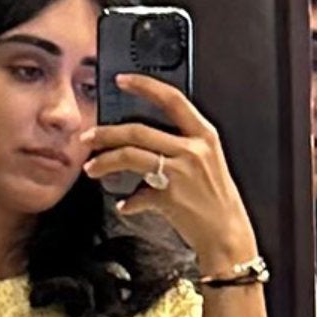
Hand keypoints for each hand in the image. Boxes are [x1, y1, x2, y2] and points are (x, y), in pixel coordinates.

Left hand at [80, 76, 257, 272]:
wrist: (227, 235)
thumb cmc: (216, 200)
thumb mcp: (208, 162)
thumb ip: (182, 146)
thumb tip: (147, 143)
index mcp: (204, 135)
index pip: (172, 99)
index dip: (144, 86)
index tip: (122, 81)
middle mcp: (193, 149)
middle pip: (139, 130)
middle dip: (107, 132)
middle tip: (89, 136)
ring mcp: (181, 173)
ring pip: (131, 156)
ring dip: (105, 161)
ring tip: (91, 167)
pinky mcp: (170, 198)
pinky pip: (138, 196)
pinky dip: (128, 203)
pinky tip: (125, 205)